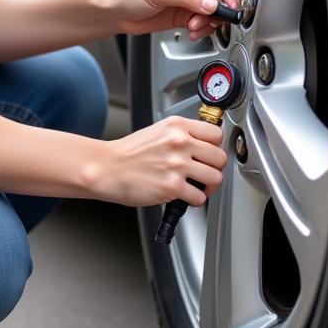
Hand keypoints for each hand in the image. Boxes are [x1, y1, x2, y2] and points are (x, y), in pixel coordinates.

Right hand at [85, 116, 227, 207]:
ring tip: (197, 186)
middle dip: (214, 168)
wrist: (107, 168)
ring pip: (215, 178)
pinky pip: (199, 197)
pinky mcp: (172, 186)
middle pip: (219, 157)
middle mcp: (179, 142)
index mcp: (177, 126)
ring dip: (208, 186)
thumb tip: (203, 146)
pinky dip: (194, 200)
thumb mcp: (157, 131)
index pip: (216, 134)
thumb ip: (181, 135)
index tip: (210, 154)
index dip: (216, 147)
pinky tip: (183, 196)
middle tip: (205, 173)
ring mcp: (177, 165)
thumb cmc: (129, 153)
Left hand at [109, 0, 239, 38]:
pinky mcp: (186, 15)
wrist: (116, 13)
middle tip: (210, 19)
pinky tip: (191, 31)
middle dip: (217, 9)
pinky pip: (204, 22)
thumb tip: (211, 4)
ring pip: (214, 10)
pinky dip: (202, 29)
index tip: (231, 3)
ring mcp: (189, 0)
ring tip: (194, 27)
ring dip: (208, 22)